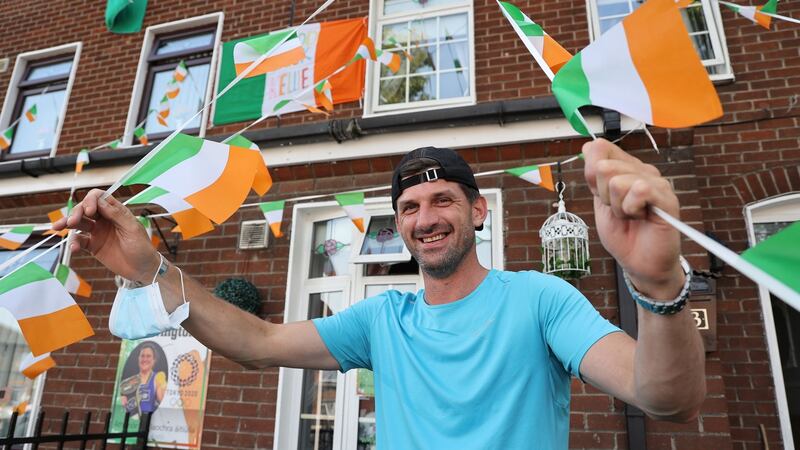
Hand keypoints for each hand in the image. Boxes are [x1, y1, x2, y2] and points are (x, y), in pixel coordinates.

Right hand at [53, 189, 159, 283]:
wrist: (142, 269)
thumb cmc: (142, 247)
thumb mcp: (132, 229)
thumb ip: (116, 215)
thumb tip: (100, 200)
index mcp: (116, 212)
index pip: (99, 198)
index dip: (91, 200)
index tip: (90, 211)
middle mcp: (105, 220)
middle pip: (85, 209)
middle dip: (76, 212)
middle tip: (72, 222)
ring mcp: (98, 232)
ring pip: (78, 223)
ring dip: (68, 223)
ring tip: (58, 227)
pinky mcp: (93, 246)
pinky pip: (79, 240)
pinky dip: (73, 242)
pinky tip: (73, 248)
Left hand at [582, 139, 683, 299]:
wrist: (639, 263)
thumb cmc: (622, 234)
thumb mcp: (599, 202)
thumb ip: (594, 175)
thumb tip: (590, 145)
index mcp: (625, 169)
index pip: (600, 149)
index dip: (592, 175)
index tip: (602, 195)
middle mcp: (642, 171)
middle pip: (604, 166)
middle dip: (603, 196)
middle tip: (618, 211)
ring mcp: (656, 182)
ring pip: (618, 181)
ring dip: (617, 206)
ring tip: (630, 216)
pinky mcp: (667, 198)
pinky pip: (639, 190)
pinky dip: (630, 208)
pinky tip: (640, 217)